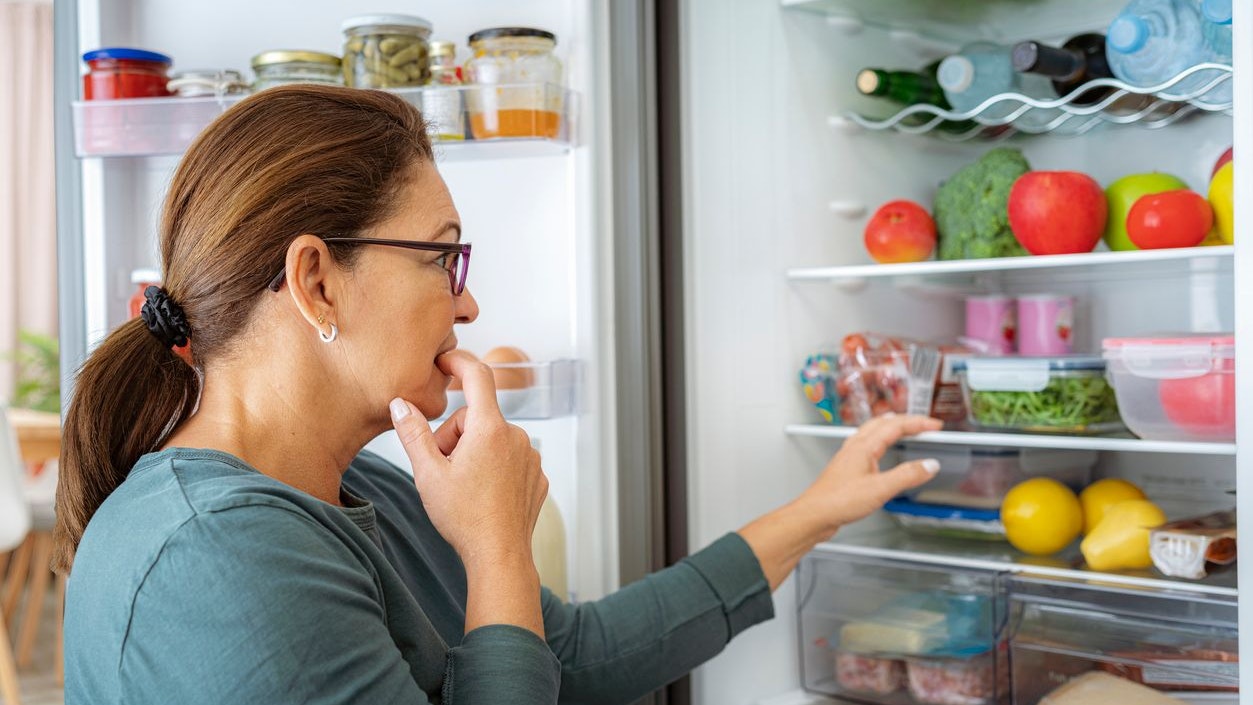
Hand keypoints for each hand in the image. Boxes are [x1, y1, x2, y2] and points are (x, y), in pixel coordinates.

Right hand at [389, 350, 547, 568]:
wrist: (499, 556)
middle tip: (442, 469)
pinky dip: (494, 468)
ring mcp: (530, 456)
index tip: (445, 361)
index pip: (477, 376)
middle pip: (477, 417)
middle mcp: (516, 437)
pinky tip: (484, 495)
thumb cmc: (463, 518)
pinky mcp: (537, 475)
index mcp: (489, 430)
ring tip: (463, 486)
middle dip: (455, 436)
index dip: (459, 362)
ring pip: (493, 439)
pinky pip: (509, 458)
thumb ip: (413, 433)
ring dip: (474, 453)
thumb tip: (400, 403)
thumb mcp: (428, 473)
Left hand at [797, 413, 942, 536]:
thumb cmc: (838, 501)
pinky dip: (879, 441)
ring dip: (890, 427)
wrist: (814, 514)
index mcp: (864, 446)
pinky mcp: (846, 468)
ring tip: (903, 428)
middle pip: (883, 423)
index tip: (935, 426)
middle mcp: (855, 447)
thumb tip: (929, 465)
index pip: (896, 426)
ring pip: (872, 432)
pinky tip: (878, 451)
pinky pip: (865, 445)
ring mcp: (849, 456)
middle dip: (906, 421)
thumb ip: (907, 476)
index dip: (918, 423)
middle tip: (924, 426)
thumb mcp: (880, 489)